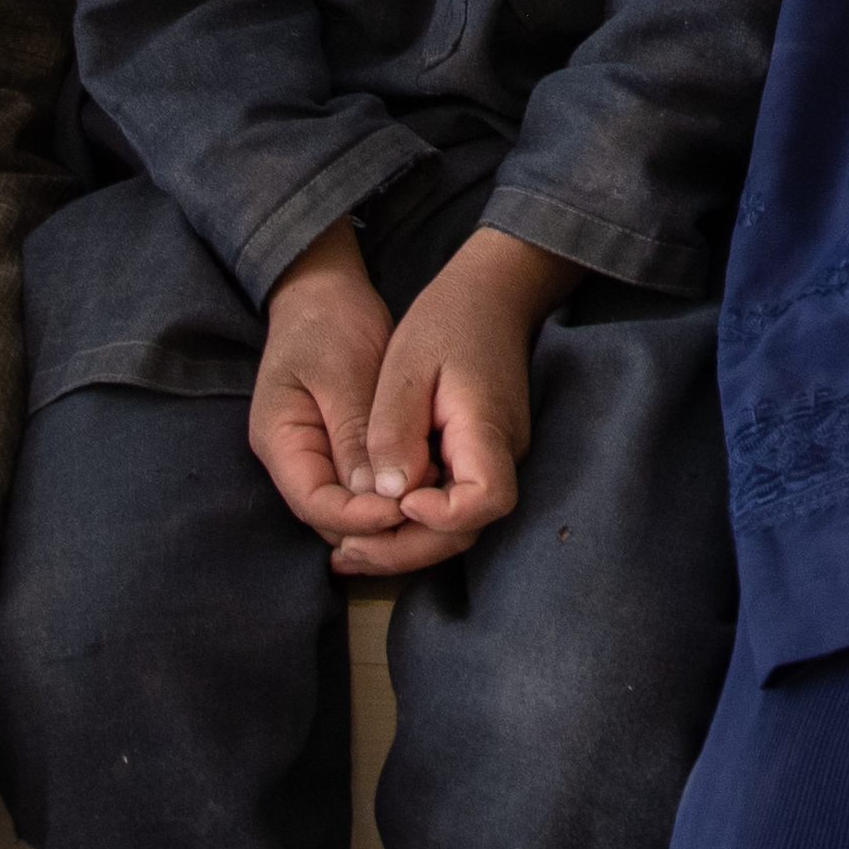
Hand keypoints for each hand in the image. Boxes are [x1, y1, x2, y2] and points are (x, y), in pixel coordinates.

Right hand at [250, 225, 407, 551]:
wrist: (325, 291)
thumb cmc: (330, 322)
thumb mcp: (343, 373)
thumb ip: (355, 433)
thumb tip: (378, 493)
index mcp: (279, 439)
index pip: (313, 504)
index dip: (358, 518)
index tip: (403, 509)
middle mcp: (292, 459)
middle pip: (330, 518)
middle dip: (376, 525)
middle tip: (427, 514)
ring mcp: (313, 457)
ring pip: (348, 510)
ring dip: (386, 513)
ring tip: (431, 501)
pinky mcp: (338, 450)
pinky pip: (361, 488)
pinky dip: (389, 493)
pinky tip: (424, 486)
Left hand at [336, 226, 580, 579]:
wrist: (492, 293)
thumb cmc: (449, 319)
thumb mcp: (407, 364)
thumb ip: (394, 430)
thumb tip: (386, 494)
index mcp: (487, 428)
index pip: (486, 500)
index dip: (442, 516)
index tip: (399, 500)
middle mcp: (502, 454)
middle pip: (466, 530)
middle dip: (405, 550)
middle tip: (345, 555)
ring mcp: (495, 459)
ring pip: (458, 526)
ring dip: (405, 544)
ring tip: (347, 550)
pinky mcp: (479, 457)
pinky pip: (452, 504)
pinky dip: (413, 522)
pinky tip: (372, 522)